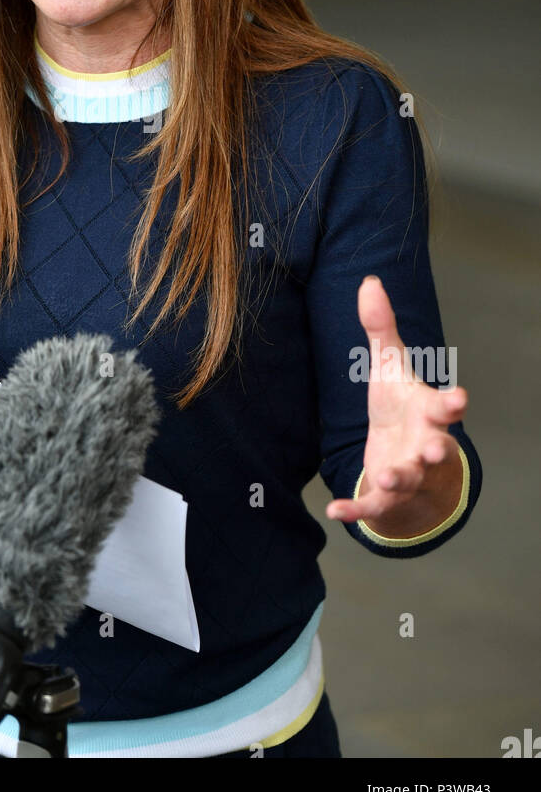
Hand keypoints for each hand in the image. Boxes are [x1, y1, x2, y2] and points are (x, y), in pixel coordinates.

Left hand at [326, 276, 465, 535]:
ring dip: (398, 477)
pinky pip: (374, 507)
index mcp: (428, 413)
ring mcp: (409, 474)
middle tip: (436, 449)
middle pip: (437, 450)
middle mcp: (425, 446)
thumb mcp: (390, 367)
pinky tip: (333, 510)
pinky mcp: (387, 497)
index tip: (458, 398)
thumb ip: (381, 329)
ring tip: (384, 473)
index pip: (445, 407)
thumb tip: (369, 281)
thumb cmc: (401, 408)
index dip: (452, 403)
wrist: (405, 457)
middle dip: (438, 450)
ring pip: (408, 480)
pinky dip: (356, 510)